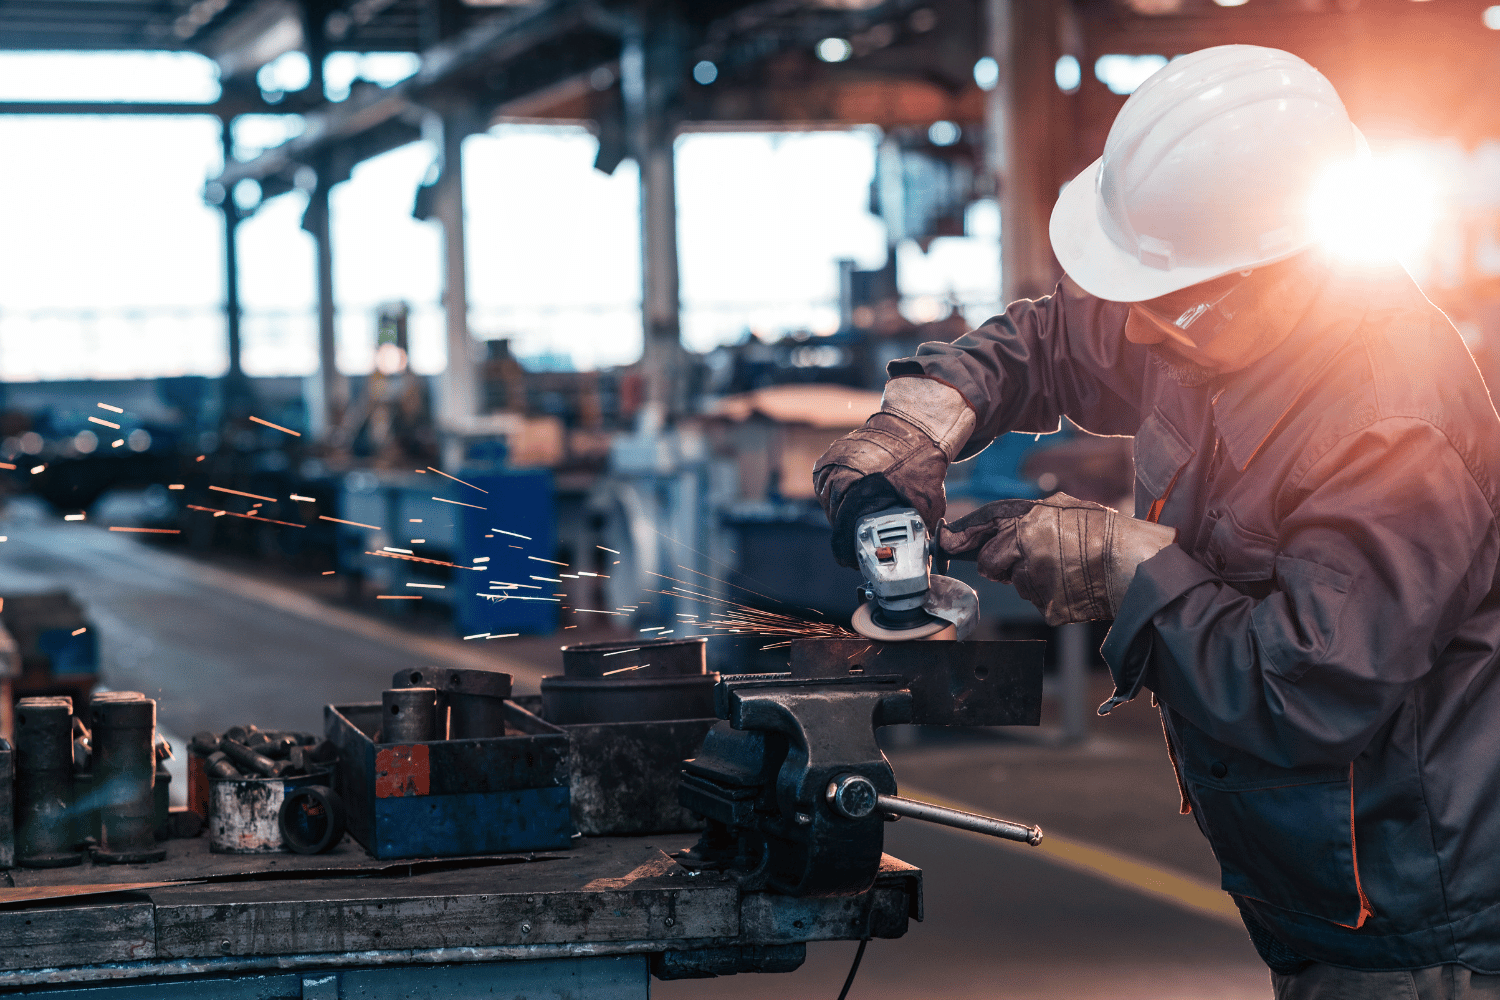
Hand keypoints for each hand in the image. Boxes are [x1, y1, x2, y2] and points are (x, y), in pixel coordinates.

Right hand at [814, 413, 947, 567]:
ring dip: (839, 512)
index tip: (849, 561)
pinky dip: (833, 492)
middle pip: (835, 518)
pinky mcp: (830, 456)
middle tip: (860, 540)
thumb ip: (921, 529)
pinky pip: (824, 483)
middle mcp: (844, 478)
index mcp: (864, 491)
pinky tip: (847, 496)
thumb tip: (920, 555)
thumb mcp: (928, 502)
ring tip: (856, 517)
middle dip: (847, 532)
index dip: (845, 550)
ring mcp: (834, 465)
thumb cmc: (920, 464)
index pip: (843, 530)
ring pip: (827, 501)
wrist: (912, 428)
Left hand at [938, 494, 1176, 624]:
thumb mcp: (1062, 508)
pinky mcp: (1047, 608)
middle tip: (1035, 557)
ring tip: (1064, 569)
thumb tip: (989, 530)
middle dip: (1002, 562)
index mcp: (1031, 521)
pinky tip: (1071, 585)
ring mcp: (1036, 582)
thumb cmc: (1103, 533)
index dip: (962, 535)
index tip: (947, 540)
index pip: (983, 527)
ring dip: (1031, 578)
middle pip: (989, 562)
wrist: (1135, 566)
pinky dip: (1050, 596)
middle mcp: (1027, 550)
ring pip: (1015, 584)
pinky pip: (1037, 602)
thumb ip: (1023, 517)